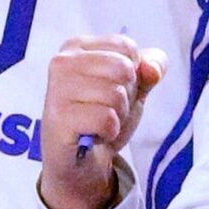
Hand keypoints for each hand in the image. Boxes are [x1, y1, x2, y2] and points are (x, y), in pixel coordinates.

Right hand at [36, 35, 167, 208]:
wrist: (81, 161)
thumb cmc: (102, 116)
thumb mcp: (134, 86)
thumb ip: (151, 67)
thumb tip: (151, 69)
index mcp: (77, 46)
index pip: (127, 47)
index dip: (134, 73)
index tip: (113, 89)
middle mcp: (62, 62)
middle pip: (123, 68)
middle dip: (126, 96)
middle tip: (107, 109)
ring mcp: (56, 90)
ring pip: (116, 94)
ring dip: (118, 116)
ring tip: (99, 123)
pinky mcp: (59, 118)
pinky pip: (106, 119)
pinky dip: (109, 131)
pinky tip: (95, 134)